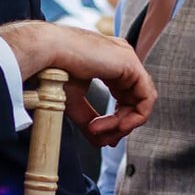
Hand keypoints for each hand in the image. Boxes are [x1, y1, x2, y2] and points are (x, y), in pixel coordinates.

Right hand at [0, 20, 156, 144]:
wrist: (47, 53)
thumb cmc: (54, 70)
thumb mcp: (75, 101)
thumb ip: (91, 119)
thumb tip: (101, 142)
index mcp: (111, 64)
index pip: (125, 97)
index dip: (116, 121)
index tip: (100, 136)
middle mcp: (123, 60)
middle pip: (134, 101)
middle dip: (119, 126)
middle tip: (101, 138)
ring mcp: (129, 60)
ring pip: (141, 102)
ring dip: (123, 124)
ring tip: (100, 131)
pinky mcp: (131, 65)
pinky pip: (146, 98)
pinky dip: (135, 117)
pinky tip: (117, 125)